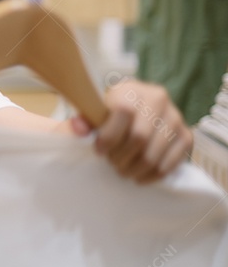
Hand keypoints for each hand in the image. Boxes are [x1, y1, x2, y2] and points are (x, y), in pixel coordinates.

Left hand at [70, 81, 192, 183]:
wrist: (133, 112)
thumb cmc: (109, 115)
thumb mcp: (92, 113)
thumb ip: (83, 121)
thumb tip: (79, 128)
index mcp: (131, 90)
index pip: (123, 112)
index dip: (109, 136)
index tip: (99, 151)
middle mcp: (158, 99)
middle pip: (140, 137)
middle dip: (121, 157)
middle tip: (112, 163)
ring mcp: (176, 118)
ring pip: (154, 154)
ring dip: (135, 169)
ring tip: (124, 170)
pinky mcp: (186, 136)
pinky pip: (172, 162)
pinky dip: (153, 175)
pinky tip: (140, 176)